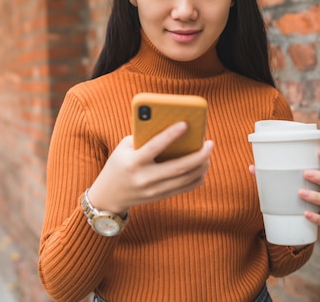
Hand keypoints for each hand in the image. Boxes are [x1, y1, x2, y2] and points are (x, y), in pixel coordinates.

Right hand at [87, 122, 212, 214]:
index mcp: (133, 162)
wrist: (109, 195)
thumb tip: (171, 127)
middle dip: (198, 155)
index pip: (155, 147)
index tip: (185, 123)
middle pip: (178, 168)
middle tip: (210, 143)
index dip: (170, 135)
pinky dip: (197, 178)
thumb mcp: (124, 148)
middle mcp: (145, 178)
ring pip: (184, 179)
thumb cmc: (119, 163)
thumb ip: (144, 137)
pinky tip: (203, 167)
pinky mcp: (160, 196)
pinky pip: (184, 188)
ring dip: (201, 166)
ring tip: (208, 153)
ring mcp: (154, 190)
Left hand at [248, 148, 319, 226]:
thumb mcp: (280, 182)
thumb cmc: (289, 192)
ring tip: (300, 193)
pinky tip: (306, 214)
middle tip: (305, 173)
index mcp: (318, 176)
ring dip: (315, 196)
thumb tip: (252, 167)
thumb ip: (268, 174)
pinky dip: (316, 217)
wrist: (293, 218)